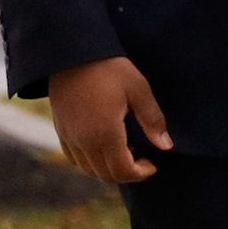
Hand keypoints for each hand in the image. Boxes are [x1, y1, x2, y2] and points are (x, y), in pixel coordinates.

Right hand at [46, 56, 171, 182]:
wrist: (72, 54)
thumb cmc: (109, 69)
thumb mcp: (138, 90)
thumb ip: (152, 120)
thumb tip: (166, 146)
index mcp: (104, 133)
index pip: (122, 170)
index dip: (140, 173)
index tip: (153, 163)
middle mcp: (83, 141)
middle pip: (105, 174)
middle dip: (128, 173)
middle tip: (144, 159)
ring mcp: (69, 137)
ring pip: (89, 169)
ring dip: (109, 168)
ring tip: (128, 150)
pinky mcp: (61, 131)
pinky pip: (75, 158)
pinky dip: (92, 161)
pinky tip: (106, 145)